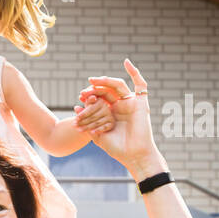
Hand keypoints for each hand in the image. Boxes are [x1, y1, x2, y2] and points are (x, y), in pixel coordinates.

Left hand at [72, 97, 112, 134]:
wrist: (96, 125)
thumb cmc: (89, 116)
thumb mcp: (85, 112)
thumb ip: (81, 111)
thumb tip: (76, 108)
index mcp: (100, 101)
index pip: (90, 109)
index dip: (82, 114)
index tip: (76, 119)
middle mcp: (106, 107)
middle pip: (93, 116)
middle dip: (83, 121)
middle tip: (75, 126)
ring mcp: (110, 115)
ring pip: (97, 122)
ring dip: (87, 127)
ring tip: (79, 130)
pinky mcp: (112, 123)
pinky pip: (104, 127)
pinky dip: (98, 130)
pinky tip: (92, 133)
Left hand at [76, 59, 161, 177]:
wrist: (134, 155)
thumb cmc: (116, 149)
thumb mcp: (97, 135)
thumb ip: (88, 121)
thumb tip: (76, 107)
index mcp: (110, 113)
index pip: (99, 99)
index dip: (90, 96)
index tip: (80, 97)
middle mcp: (121, 106)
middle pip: (107, 91)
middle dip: (95, 89)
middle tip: (84, 90)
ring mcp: (131, 103)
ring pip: (118, 86)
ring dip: (105, 81)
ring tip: (93, 81)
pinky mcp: (141, 103)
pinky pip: (141, 85)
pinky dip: (135, 72)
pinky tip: (126, 62)